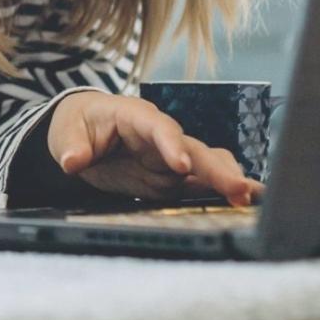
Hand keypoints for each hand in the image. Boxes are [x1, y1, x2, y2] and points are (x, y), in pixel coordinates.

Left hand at [47, 91, 262, 206]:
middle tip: (239, 190)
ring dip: (229, 179)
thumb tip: (72, 160)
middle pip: (193, 148)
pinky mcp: (173, 178)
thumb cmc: (78, 124)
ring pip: (206, 164)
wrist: (83, 131)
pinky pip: (201, 184)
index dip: (171, 144)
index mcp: (135, 115)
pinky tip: (246, 204)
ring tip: (254, 199)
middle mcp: (160, 135)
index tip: (181, 165)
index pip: (157, 126)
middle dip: (216, 168)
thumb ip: (71, 145)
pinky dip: (222, 193)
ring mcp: (170, 157)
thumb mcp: (66, 130)